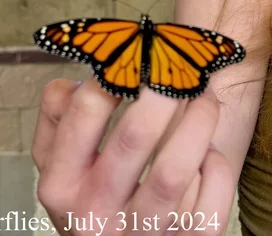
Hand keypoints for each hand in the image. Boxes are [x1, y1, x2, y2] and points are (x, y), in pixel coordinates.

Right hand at [31, 77, 233, 235]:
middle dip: (165, 88)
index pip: (86, 110)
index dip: (117, 69)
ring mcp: (139, 235)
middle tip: (180, 65)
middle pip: (135, 135)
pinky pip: (209, 206)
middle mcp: (94, 213)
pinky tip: (209, 152)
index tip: (139, 52)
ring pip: (175, 170)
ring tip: (204, 95)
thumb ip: (57, 117)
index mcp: (60, 184)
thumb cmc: (87, 199)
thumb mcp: (55, 164)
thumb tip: (78, 80)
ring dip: (197, 121)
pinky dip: (216, 170)